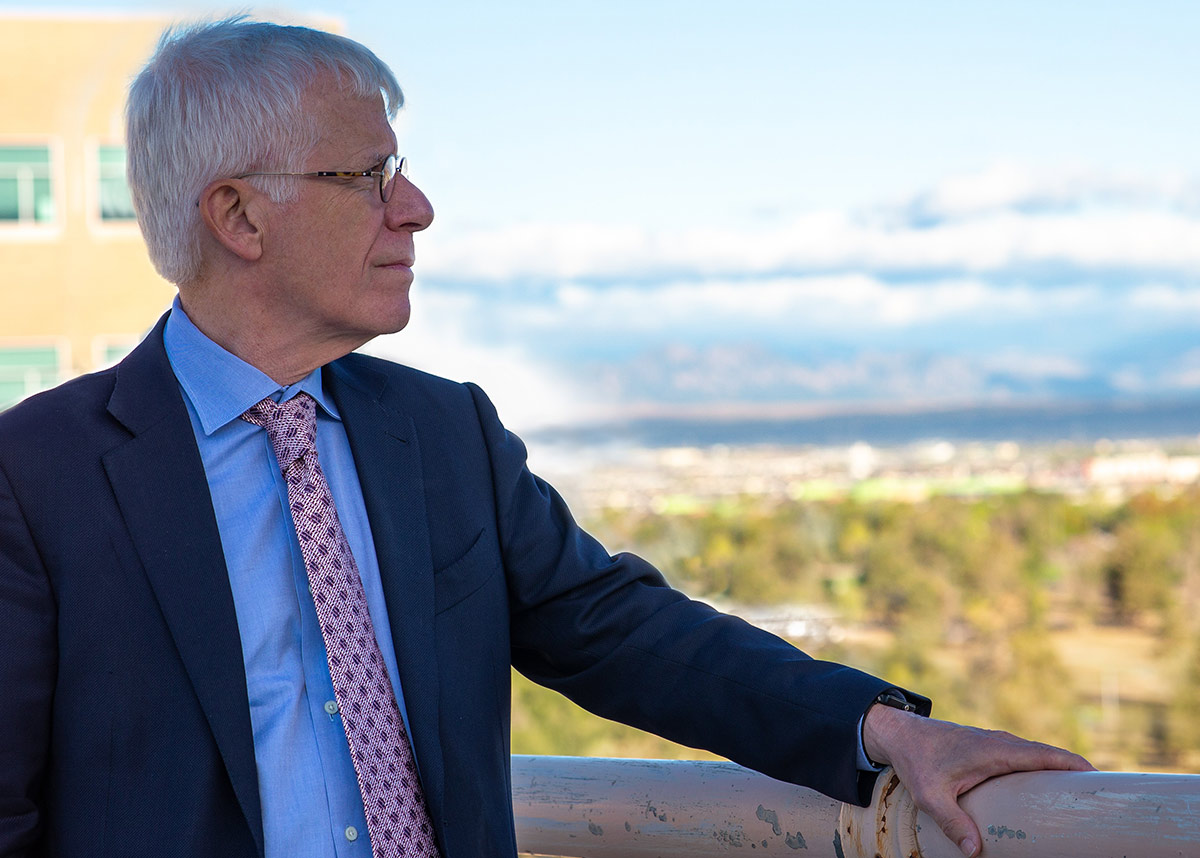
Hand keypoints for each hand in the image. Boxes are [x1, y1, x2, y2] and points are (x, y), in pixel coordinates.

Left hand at [862, 705, 1093, 856]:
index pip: (1046, 755)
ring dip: (1059, 772)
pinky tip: (1046, 791)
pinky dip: (1041, 770)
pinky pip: (1024, 759)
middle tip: (1100, 799)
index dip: (1075, 765)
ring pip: (1037, 757)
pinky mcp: (990, 750)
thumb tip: (976, 852)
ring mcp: (997, 744)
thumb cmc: (917, 762)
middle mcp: (1002, 743)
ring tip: (1081, 799)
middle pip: (1050, 756)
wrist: (901, 735)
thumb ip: (953, 822)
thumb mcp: (931, 796)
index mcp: (996, 750)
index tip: (1101, 780)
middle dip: (1076, 773)